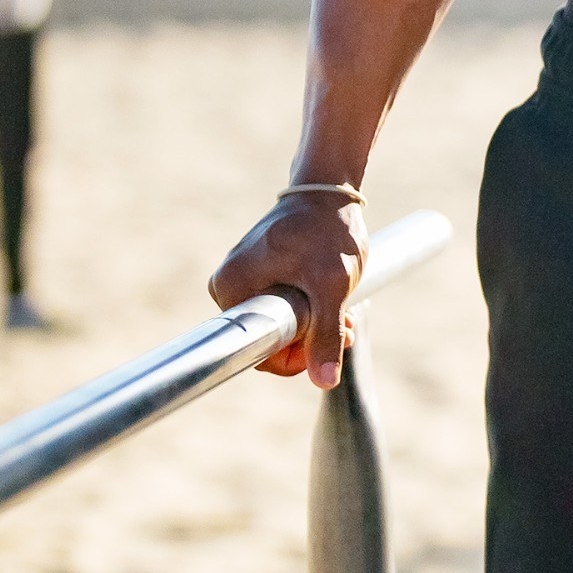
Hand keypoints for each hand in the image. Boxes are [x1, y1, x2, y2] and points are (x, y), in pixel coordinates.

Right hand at [209, 195, 366, 386]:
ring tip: (346, 313)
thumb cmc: (328, 233)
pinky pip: (280, 307)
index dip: (294, 357)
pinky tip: (334, 302)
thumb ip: (324, 336)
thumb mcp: (331, 287)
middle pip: (269, 338)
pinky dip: (309, 310)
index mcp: (230, 288)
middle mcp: (226, 285)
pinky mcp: (257, 273)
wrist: (330, 191)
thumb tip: (323, 381)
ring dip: (314, 327)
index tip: (329, 340)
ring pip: (279, 324)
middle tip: (345, 327)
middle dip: (310, 340)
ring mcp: (241, 279)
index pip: (257, 349)